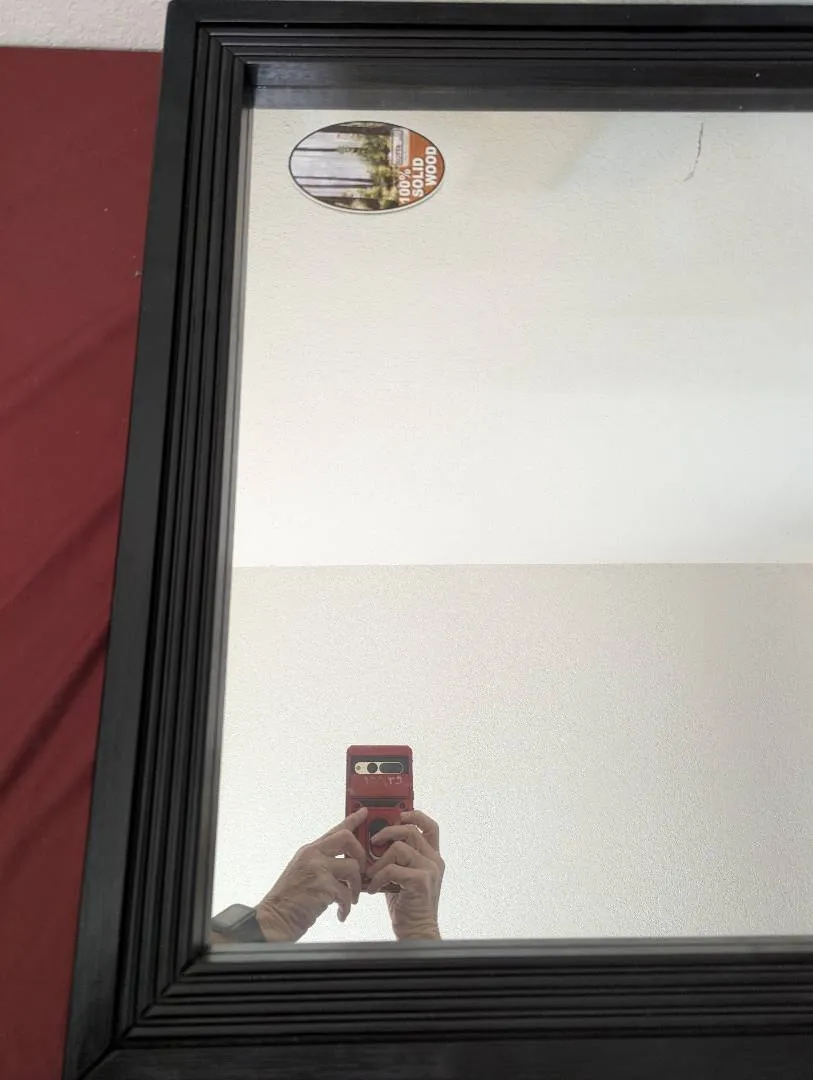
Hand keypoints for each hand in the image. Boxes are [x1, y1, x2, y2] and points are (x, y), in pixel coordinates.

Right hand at [255, 807, 368, 941]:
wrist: (274, 919)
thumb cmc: (290, 900)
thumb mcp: (304, 873)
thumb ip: (323, 863)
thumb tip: (347, 864)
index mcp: (309, 850)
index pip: (335, 829)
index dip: (352, 820)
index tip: (364, 813)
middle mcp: (313, 855)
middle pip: (347, 839)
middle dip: (360, 855)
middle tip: (360, 871)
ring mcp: (317, 869)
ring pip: (352, 867)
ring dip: (356, 887)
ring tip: (351, 899)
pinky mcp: (322, 887)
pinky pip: (347, 893)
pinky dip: (347, 906)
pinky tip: (341, 913)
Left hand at [366, 810, 443, 940]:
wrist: (415, 931)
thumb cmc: (406, 904)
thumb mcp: (399, 875)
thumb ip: (393, 858)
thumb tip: (371, 842)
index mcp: (430, 856)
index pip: (429, 827)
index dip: (415, 815)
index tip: (399, 814)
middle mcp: (434, 860)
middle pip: (410, 830)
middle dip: (387, 832)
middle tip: (373, 842)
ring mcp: (429, 870)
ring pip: (398, 847)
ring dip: (379, 861)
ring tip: (371, 875)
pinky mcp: (421, 881)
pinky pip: (392, 868)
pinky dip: (378, 877)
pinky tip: (373, 888)